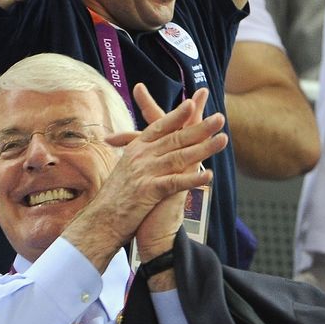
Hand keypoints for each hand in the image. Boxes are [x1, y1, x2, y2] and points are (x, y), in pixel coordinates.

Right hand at [88, 87, 226, 246]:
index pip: (159, 127)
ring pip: (179, 156)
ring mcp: (144, 172)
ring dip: (204, 148)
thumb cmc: (115, 198)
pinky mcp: (148, 190)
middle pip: (175, 138)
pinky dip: (192, 179)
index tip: (192, 103)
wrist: (101, 220)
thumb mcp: (126, 171)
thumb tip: (153, 150)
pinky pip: (175, 183)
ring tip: (223, 140)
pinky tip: (208, 175)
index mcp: (136, 150)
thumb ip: (140, 158)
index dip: (177, 115)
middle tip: (220, 118)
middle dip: (200, 127)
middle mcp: (140, 156)